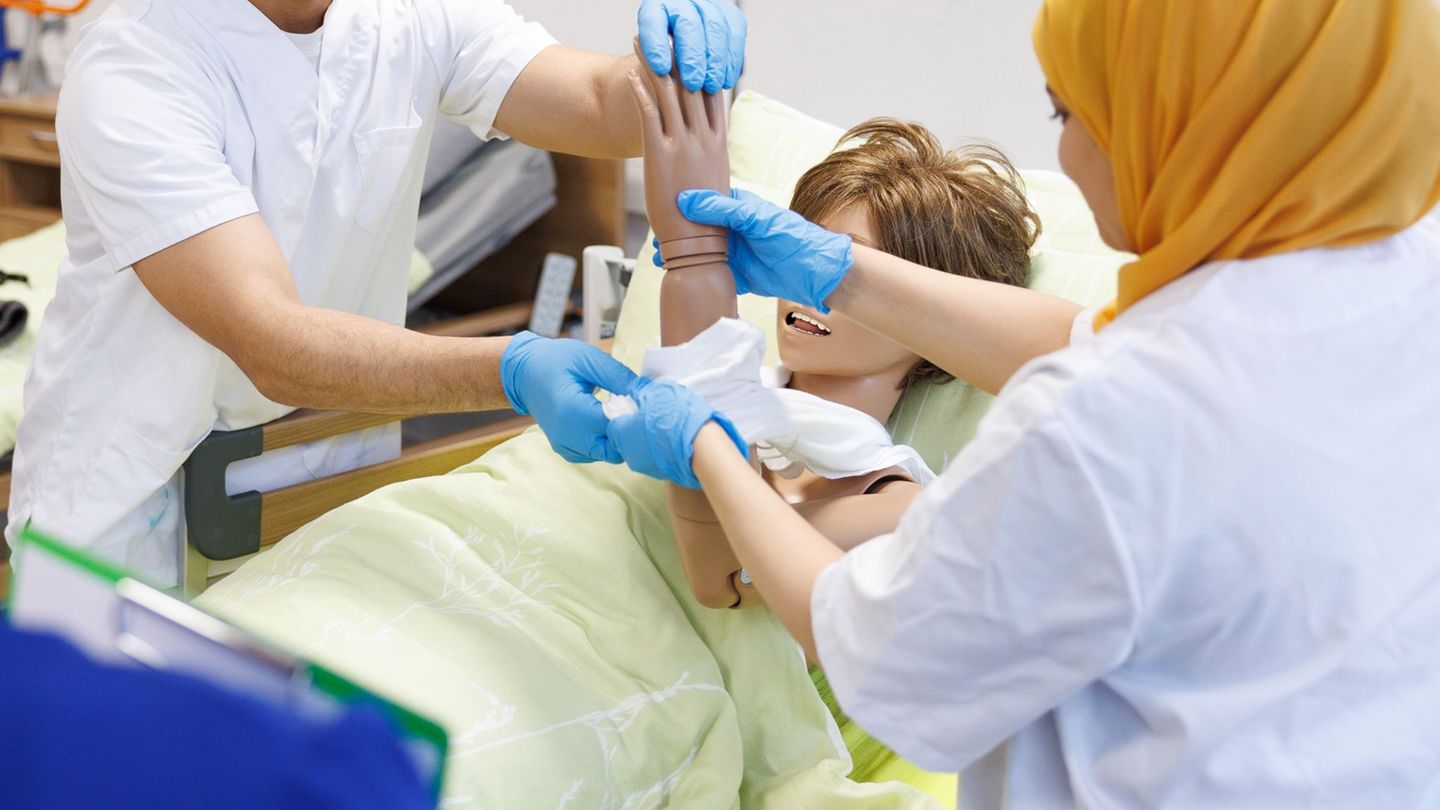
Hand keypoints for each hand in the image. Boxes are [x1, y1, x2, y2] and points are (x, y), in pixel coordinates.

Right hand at [500, 332, 637, 462]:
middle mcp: (566, 436)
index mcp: (571, 411)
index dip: (634, 415)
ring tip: (616, 410)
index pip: (615, 426)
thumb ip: (619, 377)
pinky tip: (604, 420)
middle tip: (630, 406)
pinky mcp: (566, 451)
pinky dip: (605, 441)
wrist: (525, 373)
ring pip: (608, 454)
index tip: (641, 400)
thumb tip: (648, 392)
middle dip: (628, 431)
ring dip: (617, 437)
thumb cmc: (556, 361)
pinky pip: (596, 454)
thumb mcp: (589, 359)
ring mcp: (565, 446)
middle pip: (614, 448)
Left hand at [607, 377, 745, 487]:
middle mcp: (628, 455)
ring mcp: (646, 468)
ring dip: (653, 439)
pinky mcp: (663, 476)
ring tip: (672, 427)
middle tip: (658, 415)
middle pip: (627, 437)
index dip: (626, 413)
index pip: (612, 423)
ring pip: (643, 449)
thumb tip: (634, 389)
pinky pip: (659, 458)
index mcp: (620, 434)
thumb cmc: (675, 418)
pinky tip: (679, 441)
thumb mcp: (657, 392)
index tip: (641, 406)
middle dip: (639, 427)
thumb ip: (640, 390)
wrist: (702, 450)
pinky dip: (665, 450)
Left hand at [628, 39, 730, 266]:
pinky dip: (641, 93)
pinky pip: (650, 116)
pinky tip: (632, 77)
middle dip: (677, 57)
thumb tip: (705, 159)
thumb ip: (710, 162)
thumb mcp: (715, 185)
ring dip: (654, 65)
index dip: (701, 68)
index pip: (712, 96)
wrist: (700, 245)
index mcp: (718, 144)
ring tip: (644, 44)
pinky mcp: (661, 155)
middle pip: (690, 86)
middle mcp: (704, 140)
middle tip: (666, 34)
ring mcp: (683, 145)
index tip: (692, 49)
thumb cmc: (707, 223)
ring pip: (669, 94)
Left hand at [637, 0, 746, 93]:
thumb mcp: (652, 60)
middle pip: (688, 23)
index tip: (661, 69)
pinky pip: (736, 31)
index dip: (656, 44)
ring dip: (716, 61)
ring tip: (712, 86)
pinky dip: (733, 59)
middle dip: (693, 57)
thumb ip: (654, 67)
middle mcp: (681, 1)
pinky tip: (726, 79)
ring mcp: (707, 4)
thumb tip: (665, 78)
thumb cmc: (664, 57)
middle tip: (693, 85)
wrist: (683, 46)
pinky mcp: (728, 12)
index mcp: (654, 8)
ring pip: (716, 26)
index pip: (653, 21)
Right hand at [669, 188, 854, 312]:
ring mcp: (731, 252)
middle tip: (656, 240)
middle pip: (695, 230)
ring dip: (680, 256)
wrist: (814, 273)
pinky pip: (708, 272)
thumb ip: (722, 209)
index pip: (702, 201)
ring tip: (659, 259)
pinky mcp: (734, 274)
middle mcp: (731, 229)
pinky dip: (692, 274)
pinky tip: (676, 275)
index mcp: (736, 208)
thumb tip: (686, 201)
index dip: (681, 205)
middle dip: (675, 235)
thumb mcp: (756, 218)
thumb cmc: (791, 237)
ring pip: (698, 253)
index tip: (660, 210)